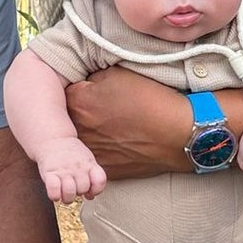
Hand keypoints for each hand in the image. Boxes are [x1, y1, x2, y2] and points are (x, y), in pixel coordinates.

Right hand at [36, 138, 105, 203]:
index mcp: (89, 164)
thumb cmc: (70, 153)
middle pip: (83, 189)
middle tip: (73, 188)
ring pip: (70, 193)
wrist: (52, 139)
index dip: (96, 190)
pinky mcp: (49, 173)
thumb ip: (92, 177)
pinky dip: (55, 196)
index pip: (99, 181)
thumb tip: (90, 196)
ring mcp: (63, 170)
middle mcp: (77, 167)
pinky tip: (56, 194)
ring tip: (64, 194)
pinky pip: (54, 190)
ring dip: (67, 198)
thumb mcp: (86, 160)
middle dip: (79, 193)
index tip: (90, 191)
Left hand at [65, 69, 191, 179]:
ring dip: (90, 131)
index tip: (87, 87)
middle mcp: (78, 130)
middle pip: (68, 118)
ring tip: (111, 124)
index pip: (63, 91)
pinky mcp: (103, 168)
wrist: (179, 134)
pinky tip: (117, 140)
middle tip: (100, 106)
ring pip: (80, 138)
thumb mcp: (119, 74)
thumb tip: (84, 84)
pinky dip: (102, 148)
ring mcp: (89, 152)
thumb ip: (93, 77)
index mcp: (78, 102)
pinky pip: (94, 156)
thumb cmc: (152, 101)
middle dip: (79, 111)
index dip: (77, 87)